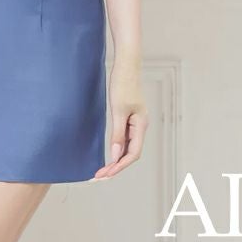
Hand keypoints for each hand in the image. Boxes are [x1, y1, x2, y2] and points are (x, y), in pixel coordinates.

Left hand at [91, 56, 148, 179]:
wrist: (126, 65)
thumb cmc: (123, 84)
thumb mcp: (118, 110)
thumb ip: (117, 133)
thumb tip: (115, 155)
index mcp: (141, 126)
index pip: (133, 154)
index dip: (119, 166)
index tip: (105, 174)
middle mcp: (141, 127)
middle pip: (130, 153)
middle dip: (116, 167)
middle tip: (100, 176)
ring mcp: (136, 122)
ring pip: (127, 147)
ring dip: (116, 159)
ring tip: (102, 169)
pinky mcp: (129, 117)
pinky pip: (124, 137)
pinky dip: (116, 147)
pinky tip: (109, 153)